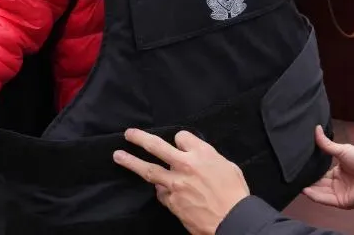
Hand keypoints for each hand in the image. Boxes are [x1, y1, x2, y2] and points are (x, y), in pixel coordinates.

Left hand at [113, 129, 247, 234]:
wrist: (231, 218)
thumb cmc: (234, 193)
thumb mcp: (227, 166)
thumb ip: (208, 158)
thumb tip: (198, 157)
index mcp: (202, 153)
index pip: (181, 137)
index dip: (180, 140)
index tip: (179, 143)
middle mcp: (185, 165)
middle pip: (156, 147)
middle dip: (140, 138)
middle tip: (129, 134)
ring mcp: (175, 184)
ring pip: (148, 170)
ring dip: (131, 162)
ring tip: (119, 156)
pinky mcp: (171, 201)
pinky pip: (160, 192)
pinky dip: (161, 189)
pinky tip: (163, 190)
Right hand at [302, 125, 353, 209]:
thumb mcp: (342, 150)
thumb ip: (327, 145)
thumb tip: (316, 129)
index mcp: (338, 170)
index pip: (321, 173)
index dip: (311, 172)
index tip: (299, 168)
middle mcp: (338, 182)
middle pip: (319, 183)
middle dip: (308, 181)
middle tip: (294, 178)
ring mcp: (340, 193)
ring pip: (321, 192)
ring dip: (310, 189)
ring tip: (297, 185)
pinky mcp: (342, 202)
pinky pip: (327, 200)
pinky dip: (316, 196)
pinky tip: (306, 191)